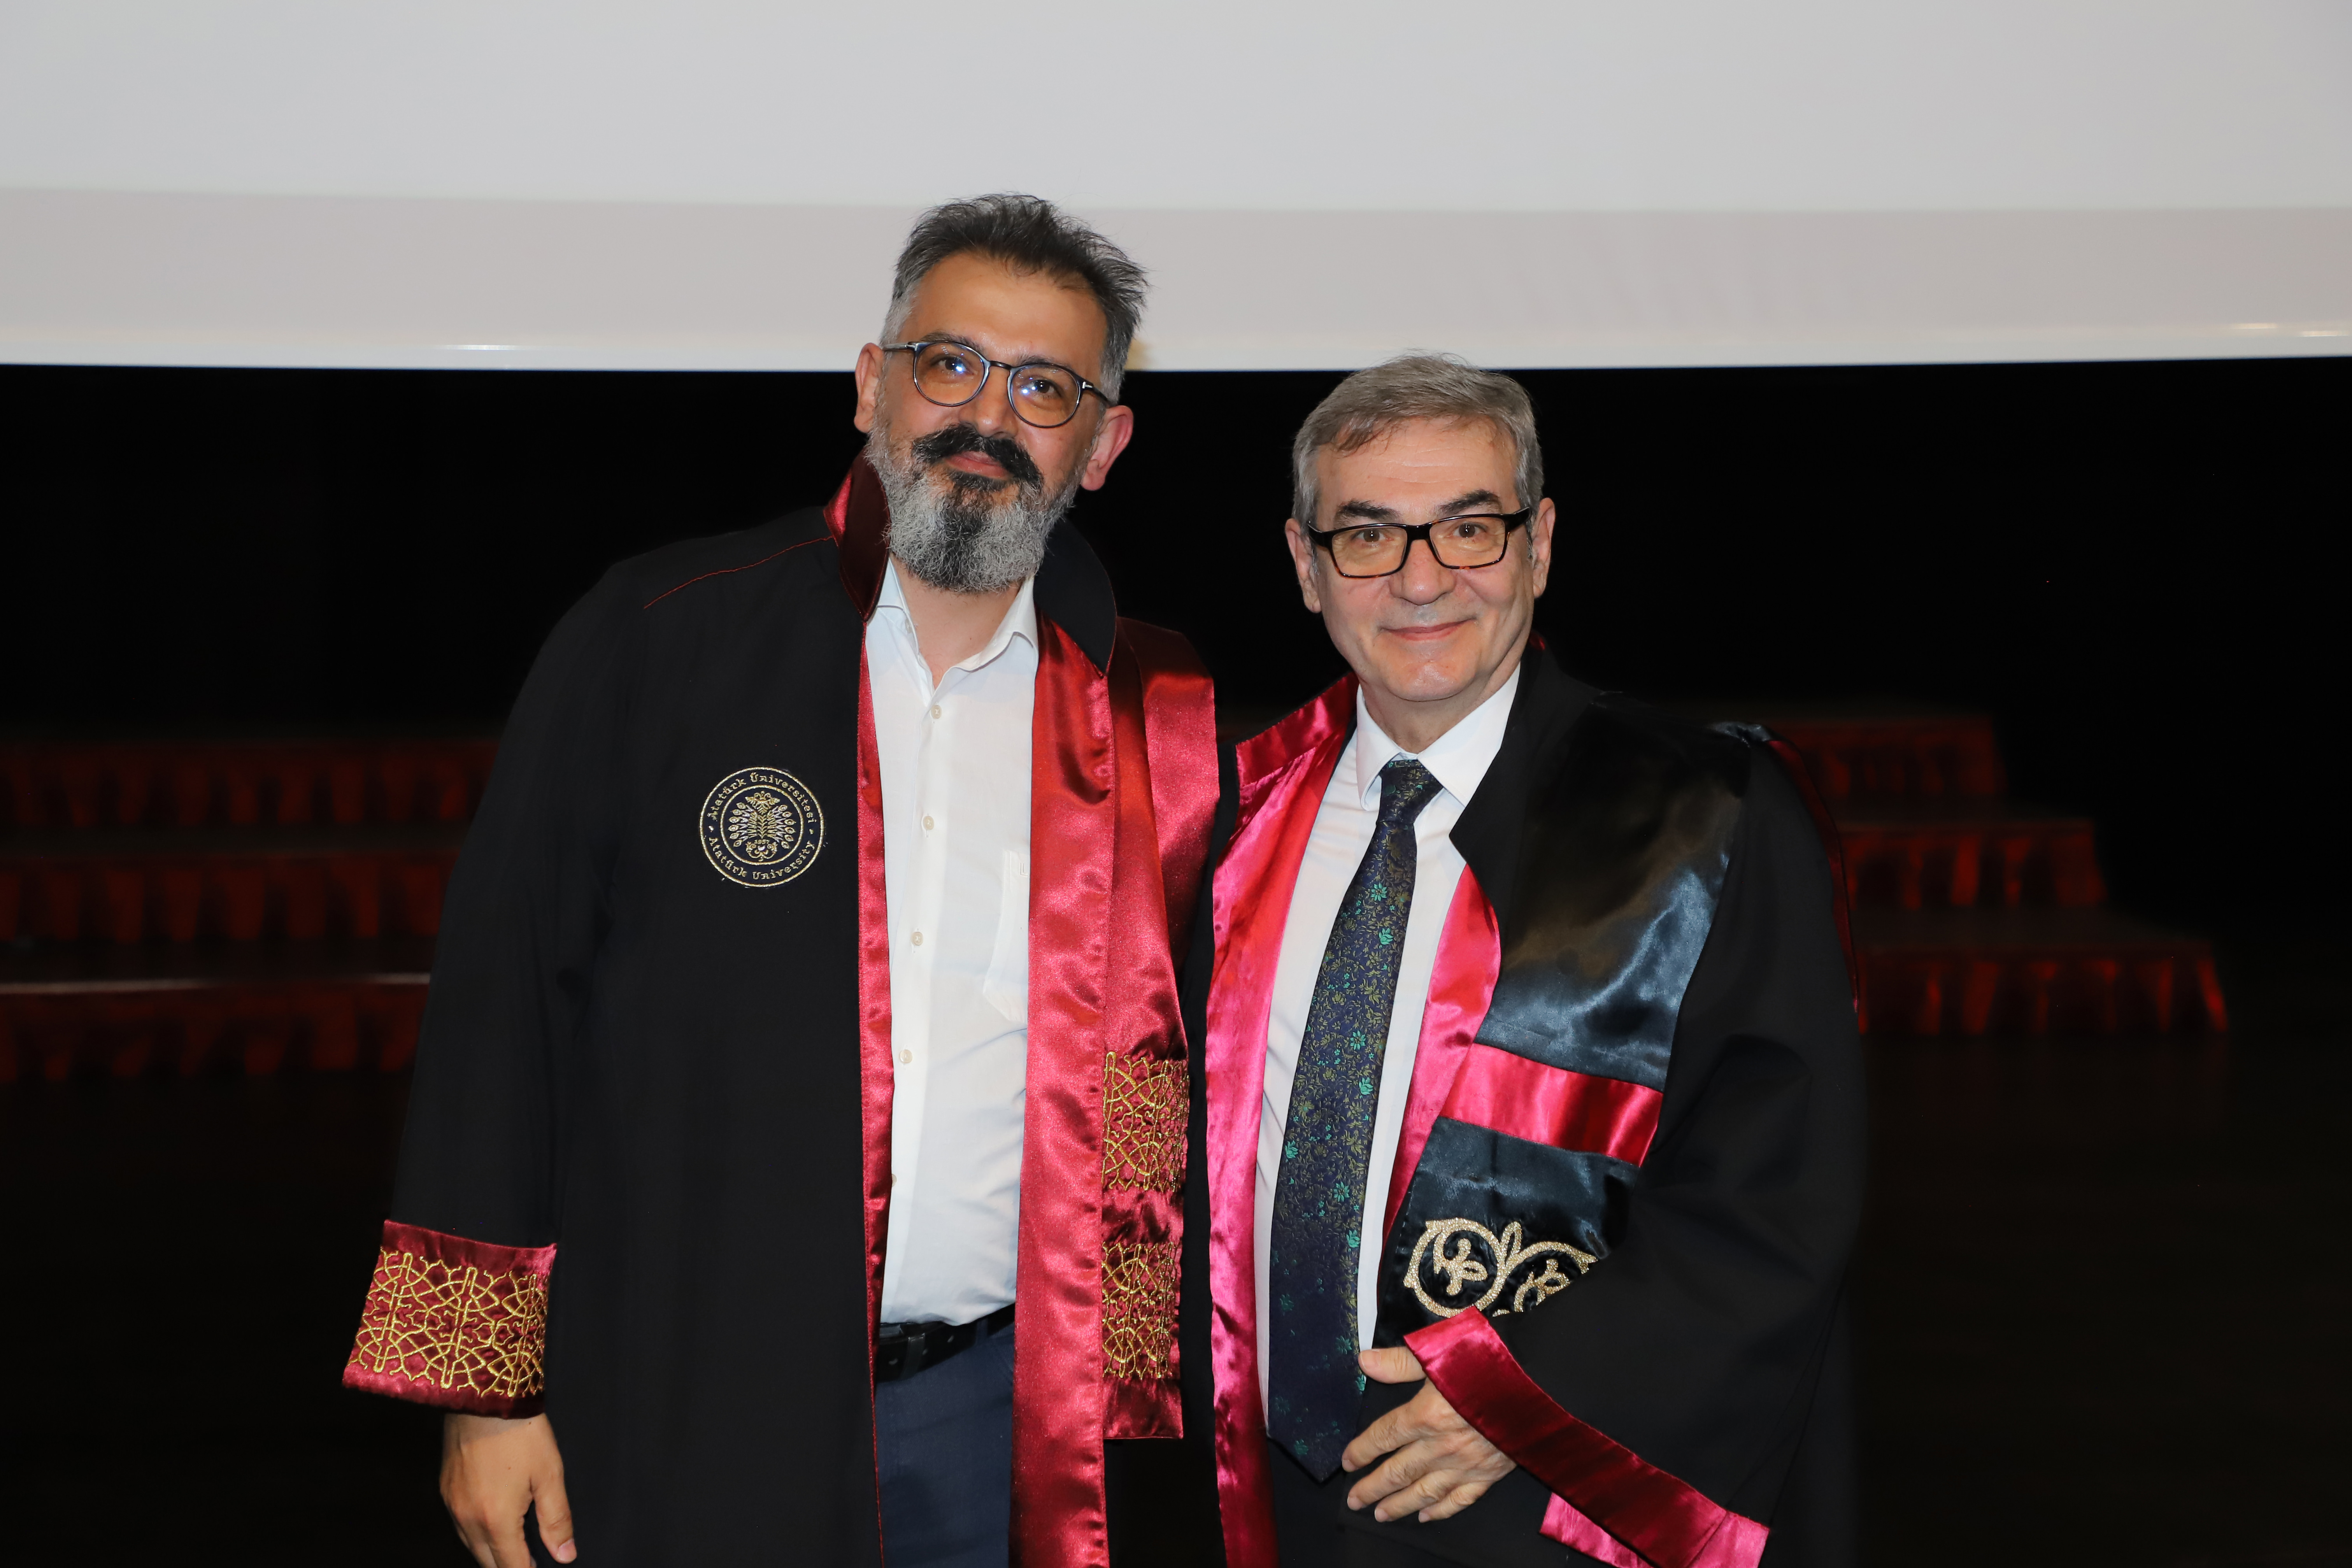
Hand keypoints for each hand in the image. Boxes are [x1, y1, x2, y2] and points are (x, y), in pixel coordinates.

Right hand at [442, 1412, 576, 1566]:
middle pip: (487, 1561)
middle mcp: (467, 1519)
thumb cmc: (521, 1434)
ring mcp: (452, 1504)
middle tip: (529, 1563)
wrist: (485, 1398)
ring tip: (514, 1550)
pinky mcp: (445, 1489)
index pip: (511, 1566)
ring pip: (470, 1545)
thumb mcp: (550, 1475)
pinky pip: (460, 1525)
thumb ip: (556, 1520)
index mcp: (495, 1520)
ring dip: (491, 1553)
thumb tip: (565, 1555)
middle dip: (508, 1567)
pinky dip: (477, 1533)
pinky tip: (492, 1525)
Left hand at [1340, 1346, 1516, 1523]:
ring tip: (1380, 1515)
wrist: (1540, 1383)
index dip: (1362, 1450)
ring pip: (1424, 1492)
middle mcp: (1441, 1445)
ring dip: (1399, 1505)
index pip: (1384, 1436)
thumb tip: (1364, 1362)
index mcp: (1425, 1415)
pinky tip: (1426, 1516)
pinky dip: (1442, 1511)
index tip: (1347, 1462)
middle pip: (1398, 1471)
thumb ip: (1400, 1362)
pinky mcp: (1489, 1474)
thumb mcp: (1439, 1353)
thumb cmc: (1488, 1362)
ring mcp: (1465, 1464)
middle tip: (1354, 1501)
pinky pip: (1461, 1499)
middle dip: (1373, 1488)